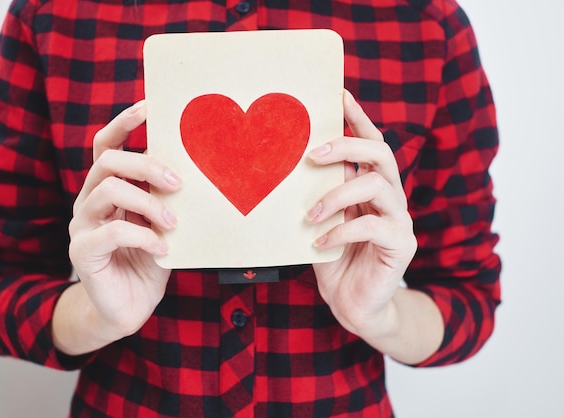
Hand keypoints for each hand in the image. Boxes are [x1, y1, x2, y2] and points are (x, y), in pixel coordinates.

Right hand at [66, 100, 182, 345]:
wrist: (131, 307)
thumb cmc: (150, 262)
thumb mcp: (164, 224)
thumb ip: (168, 199)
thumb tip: (197, 170)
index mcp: (107, 189)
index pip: (105, 146)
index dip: (123, 123)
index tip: (148, 106)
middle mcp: (89, 201)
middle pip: (107, 162)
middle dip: (146, 164)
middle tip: (178, 181)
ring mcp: (81, 226)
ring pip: (107, 191)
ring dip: (147, 202)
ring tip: (173, 222)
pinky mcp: (82, 252)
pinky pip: (111, 232)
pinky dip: (143, 237)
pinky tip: (163, 250)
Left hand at [308, 91, 417, 340]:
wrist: (352, 304)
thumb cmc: (333, 259)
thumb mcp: (321, 222)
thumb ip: (318, 194)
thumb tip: (291, 164)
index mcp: (370, 187)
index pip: (370, 143)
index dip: (357, 118)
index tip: (338, 94)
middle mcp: (390, 197)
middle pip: (382, 153)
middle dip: (347, 145)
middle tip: (312, 154)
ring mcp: (399, 219)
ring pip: (379, 185)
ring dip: (337, 195)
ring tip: (310, 214)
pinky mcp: (402, 244)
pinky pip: (372, 225)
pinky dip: (340, 230)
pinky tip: (318, 243)